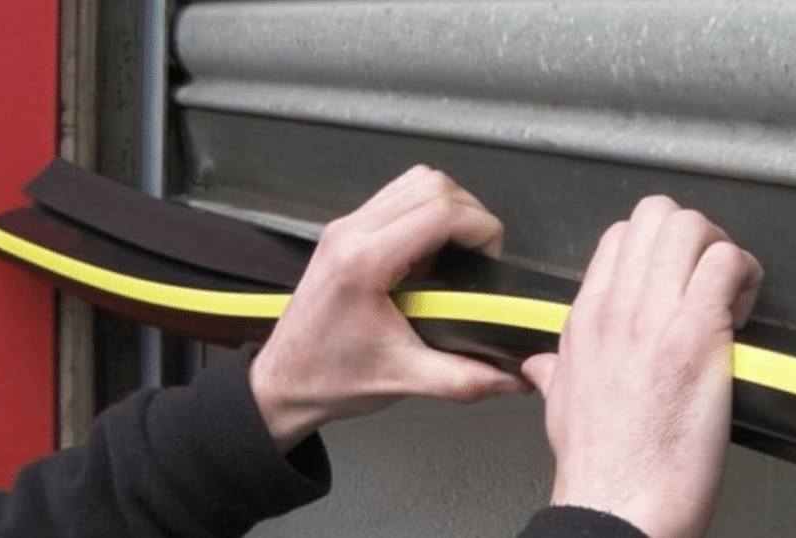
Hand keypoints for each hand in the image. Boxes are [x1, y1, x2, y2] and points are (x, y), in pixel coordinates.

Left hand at [250, 165, 531, 452]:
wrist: (284, 382)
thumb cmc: (327, 377)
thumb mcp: (405, 379)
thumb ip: (466, 379)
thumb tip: (511, 376)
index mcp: (363, 262)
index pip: (438, 211)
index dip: (481, 228)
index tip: (492, 257)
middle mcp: (351, 234)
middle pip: (431, 184)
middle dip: (470, 214)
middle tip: (481, 255)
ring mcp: (346, 228)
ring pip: (413, 182)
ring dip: (448, 208)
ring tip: (458, 252)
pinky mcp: (346, 233)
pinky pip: (396, 198)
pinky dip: (425, 213)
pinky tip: (431, 255)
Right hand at [522, 196, 762, 537]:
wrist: (619, 504)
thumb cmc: (601, 465)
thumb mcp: (559, 406)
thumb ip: (552, 373)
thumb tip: (538, 366)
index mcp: (586, 318)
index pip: (620, 235)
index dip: (657, 249)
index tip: (677, 284)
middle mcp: (616, 308)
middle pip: (657, 215)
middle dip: (694, 237)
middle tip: (708, 279)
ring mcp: (654, 318)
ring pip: (692, 226)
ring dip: (723, 253)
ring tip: (730, 296)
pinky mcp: (696, 336)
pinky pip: (728, 264)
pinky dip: (747, 278)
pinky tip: (742, 317)